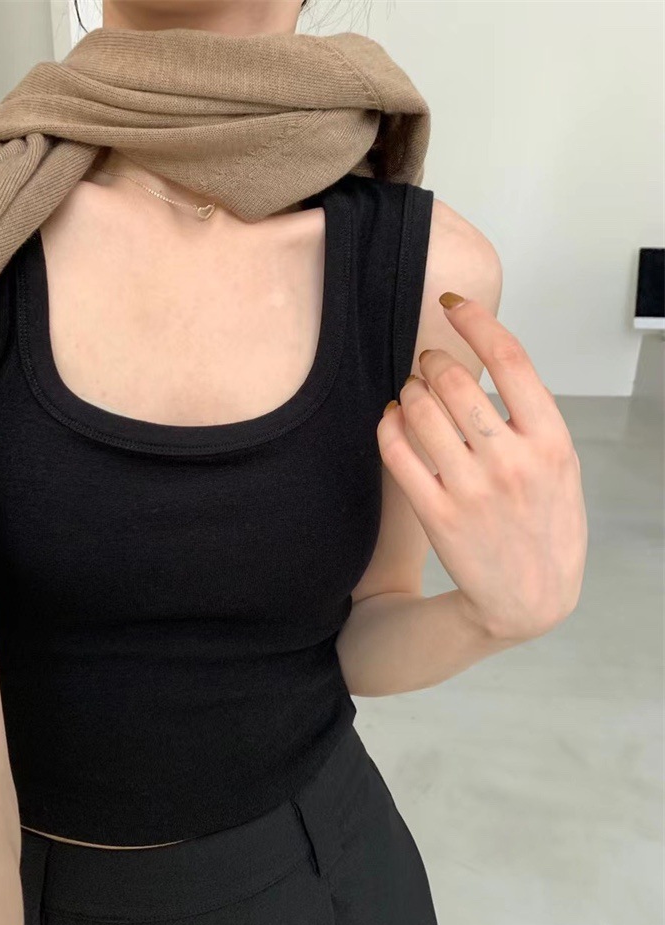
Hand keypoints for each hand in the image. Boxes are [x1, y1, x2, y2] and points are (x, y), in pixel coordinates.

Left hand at [377, 293, 587, 643]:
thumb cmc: (546, 526)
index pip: (511, 359)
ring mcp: (472, 489)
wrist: (532, 598)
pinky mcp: (437, 514)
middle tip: (427, 363)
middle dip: (432, 360)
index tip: (454, 302)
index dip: (475, 320)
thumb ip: (529, 417)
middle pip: (455, 380)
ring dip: (408, 390)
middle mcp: (512, 461)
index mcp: (552, 442)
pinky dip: (387, 424)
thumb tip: (480, 362)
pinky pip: (396, 452)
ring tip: (411, 393)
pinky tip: (391, 418)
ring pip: (419, 410)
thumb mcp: (560, 467)